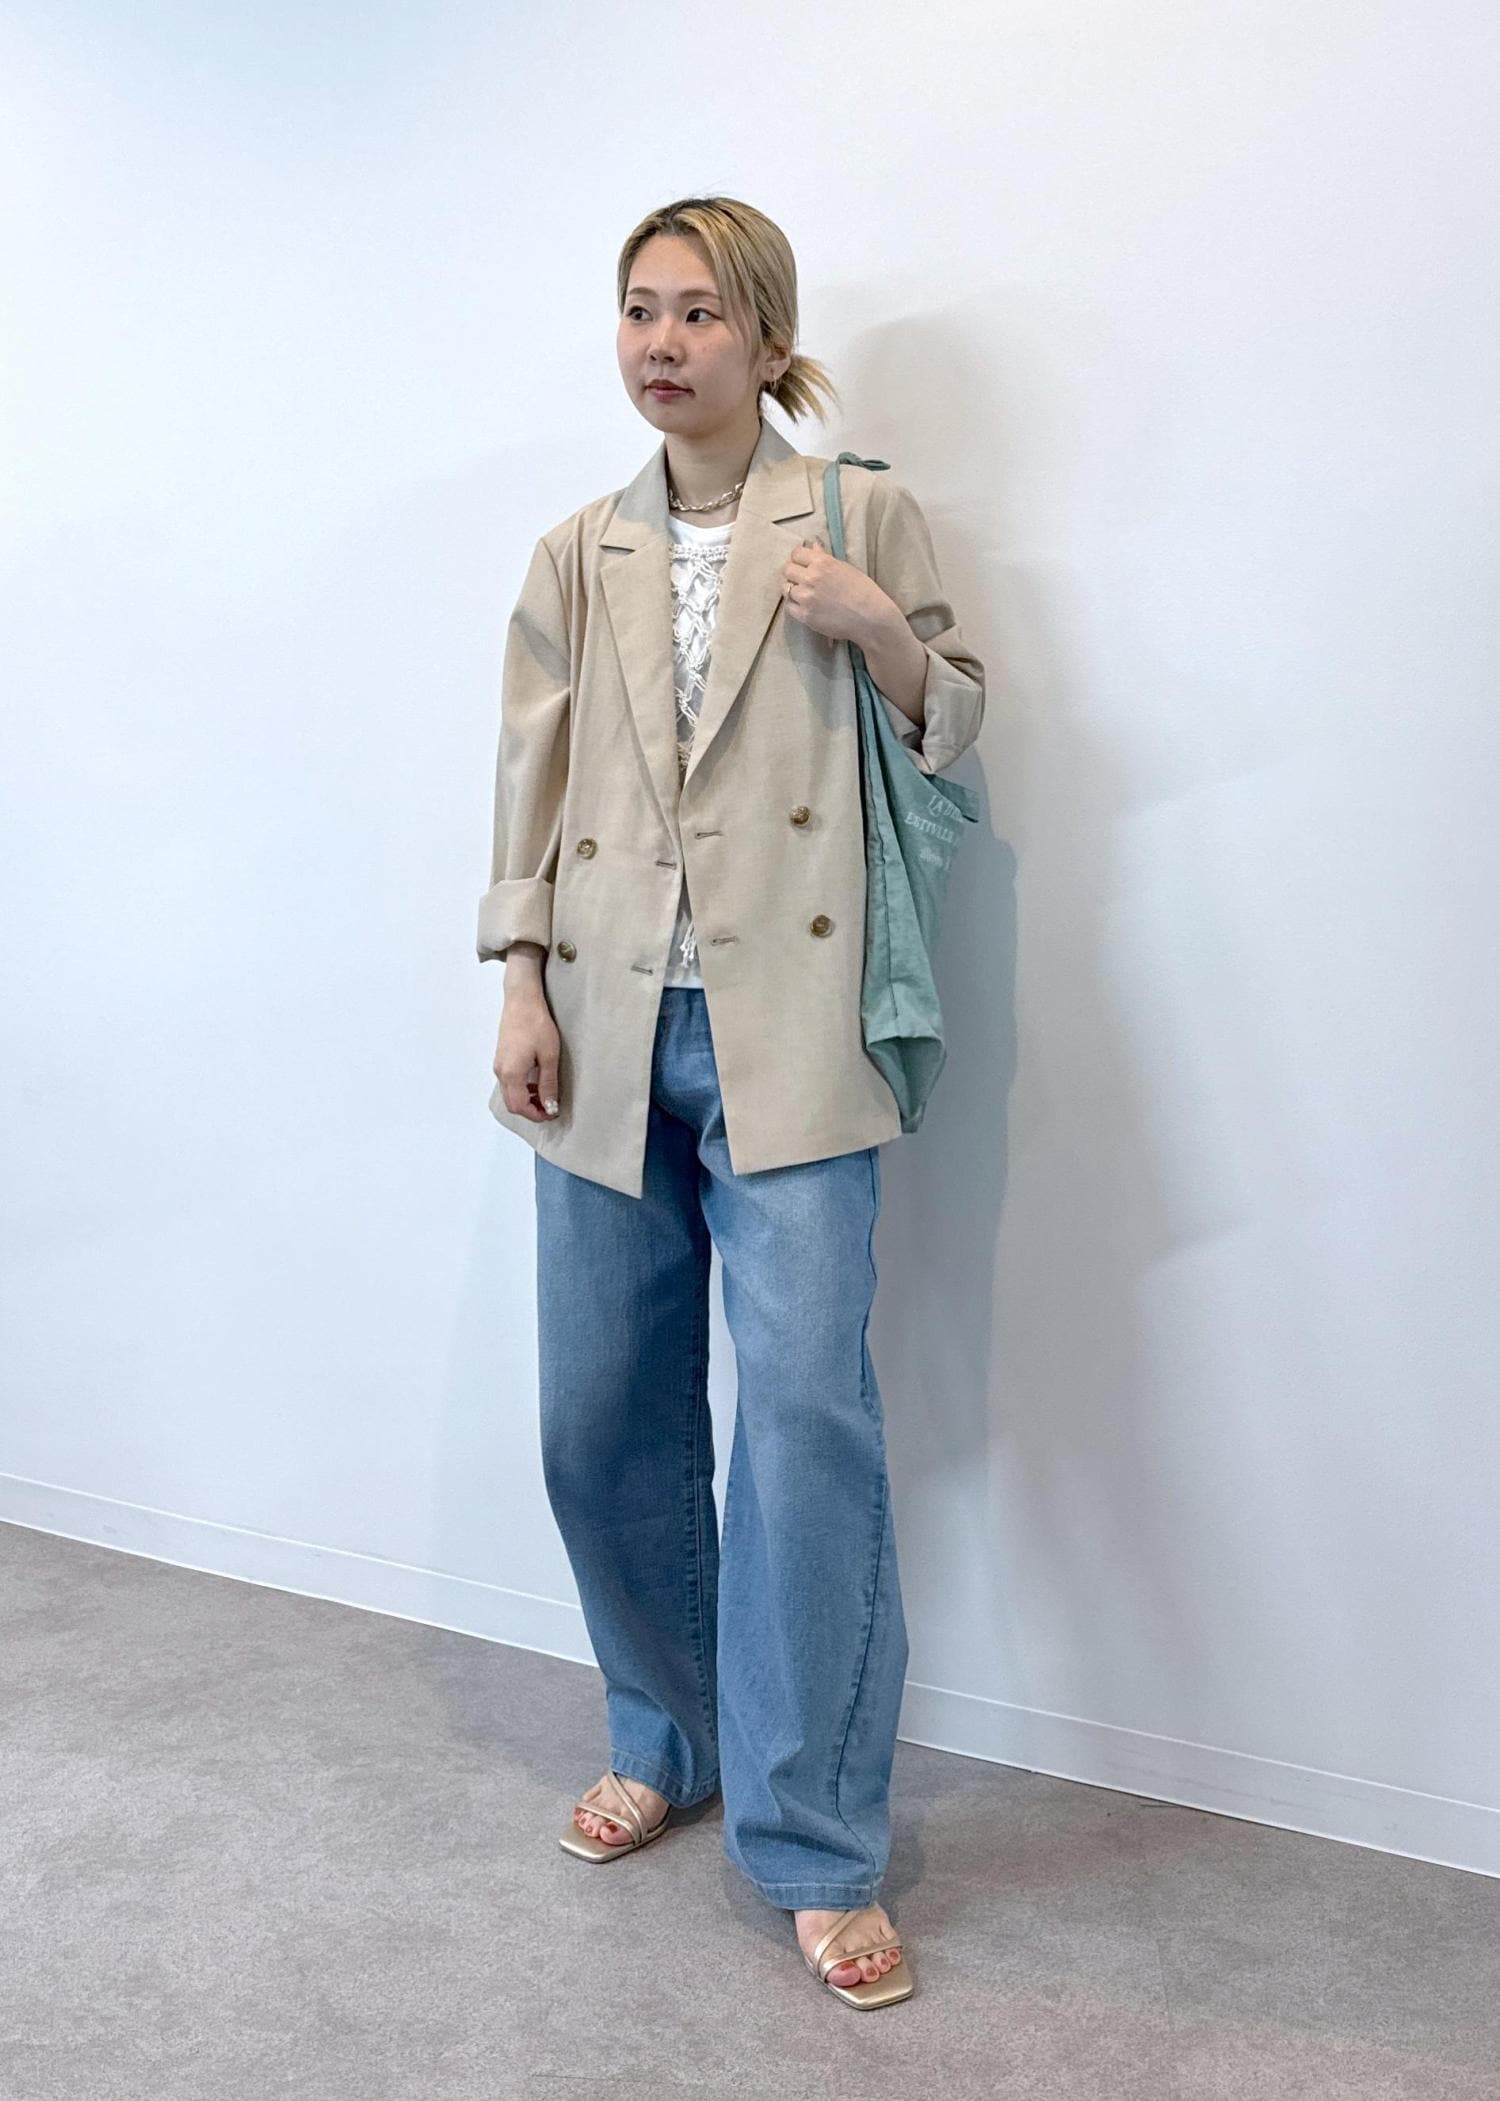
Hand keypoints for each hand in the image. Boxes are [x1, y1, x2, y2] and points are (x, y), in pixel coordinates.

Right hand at [495, 984, 561, 1121]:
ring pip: (510, 1093)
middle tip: (550, 1107)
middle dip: (531, 1110)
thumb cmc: (536, 1023)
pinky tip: (537, 1080)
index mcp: (511, 1074)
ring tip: (547, 1093)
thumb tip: (550, 1106)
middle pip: (512, 1104)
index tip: (552, 1113)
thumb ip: (548, 1084)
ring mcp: (499, 1065)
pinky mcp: (501, 1058)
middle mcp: (501, 1072)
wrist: (521, 1000)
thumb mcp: (549, 1056)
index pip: (520, 1107)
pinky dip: (522, 1088)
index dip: (536, 1115)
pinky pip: (509, 1082)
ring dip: (527, 1099)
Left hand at [779, 537, 894, 647]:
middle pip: (787, 570)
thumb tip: (813, 546)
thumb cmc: (863, 591)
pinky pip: (789, 607)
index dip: (798, 558)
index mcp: (822, 563)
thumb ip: (825, 557)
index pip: (796, 554)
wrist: (870, 617)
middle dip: (792, 573)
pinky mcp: (805, 615)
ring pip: (786, 589)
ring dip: (793, 590)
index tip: (801, 564)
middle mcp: (811, 578)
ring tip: (804, 594)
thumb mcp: (845, 568)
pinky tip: (804, 606)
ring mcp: (806, 598)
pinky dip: (794, 605)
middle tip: (800, 580)